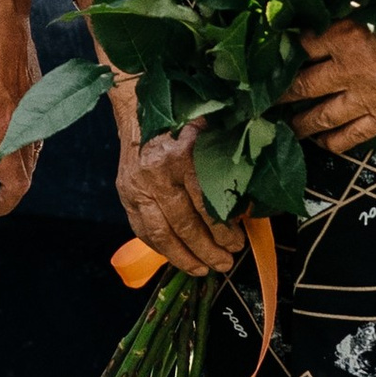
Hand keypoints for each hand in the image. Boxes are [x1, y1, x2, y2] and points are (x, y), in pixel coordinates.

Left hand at [0, 0, 43, 221]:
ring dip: (12, 165)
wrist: (1, 13)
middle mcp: (27, 125)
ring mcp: (37, 112)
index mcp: (4, 128)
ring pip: (31, 155)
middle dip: (3, 188)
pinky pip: (33, 133)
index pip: (15, 185)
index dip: (2, 205)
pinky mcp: (39, 99)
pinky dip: (17, 143)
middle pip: (25, 175)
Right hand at [113, 103, 246, 276]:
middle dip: (208, 251)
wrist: (140, 106)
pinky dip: (161, 249)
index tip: (238, 242)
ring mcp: (137, 186)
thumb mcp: (212, 134)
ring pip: (162, 234)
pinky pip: (143, 230)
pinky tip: (177, 258)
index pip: (206, 205)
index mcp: (183, 155)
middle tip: (225, 263)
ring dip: (184, 258)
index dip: (224, 230)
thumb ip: (229, 168)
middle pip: (185, 225)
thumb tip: (250, 208)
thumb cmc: (184, 119)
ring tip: (202, 270)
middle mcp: (157, 173)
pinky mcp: (125, 194)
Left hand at [281, 0, 375, 154]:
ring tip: (284, 125)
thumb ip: (341, 15)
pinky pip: (352, 136)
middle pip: (301, 86)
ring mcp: (367, 96)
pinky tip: (319, 142)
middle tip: (261, 100)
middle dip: (279, 94)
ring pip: (320, 116)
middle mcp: (349, 69)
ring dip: (298, 122)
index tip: (266, 59)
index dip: (280, 53)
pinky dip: (332, 142)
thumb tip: (311, 16)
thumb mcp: (371, 1)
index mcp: (343, 35)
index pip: (298, 47)